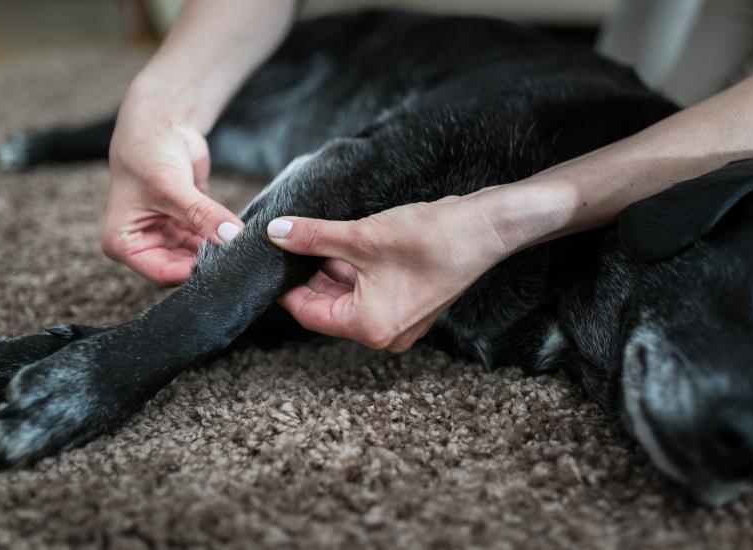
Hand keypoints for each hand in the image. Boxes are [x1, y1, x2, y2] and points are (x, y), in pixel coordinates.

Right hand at [102, 99, 243, 285]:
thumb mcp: (171, 186)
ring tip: (242, 245)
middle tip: (239, 256)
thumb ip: (201, 214)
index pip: (163, 273)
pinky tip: (241, 236)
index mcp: (124, 244)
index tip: (224, 262)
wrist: (159, 124)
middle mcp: (145, 245)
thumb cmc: (147, 152)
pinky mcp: (189, 225)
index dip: (193, 271)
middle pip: (182, 268)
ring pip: (198, 257)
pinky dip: (224, 239)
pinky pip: (209, 241)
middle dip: (209, 262)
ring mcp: (168, 236)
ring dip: (219, 251)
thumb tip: (231, 237)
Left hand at [266, 193, 510, 351]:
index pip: (308, 313)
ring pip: (348, 297)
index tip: (267, 261)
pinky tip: (346, 242)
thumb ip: (313, 237)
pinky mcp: (411, 305)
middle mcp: (384, 334)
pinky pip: (370, 293)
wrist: (485, 230)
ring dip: (332, 270)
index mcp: (369, 328)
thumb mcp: (361, 236)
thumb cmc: (430, 239)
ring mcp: (400, 322)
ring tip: (317, 237)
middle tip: (287, 244)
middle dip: (308, 275)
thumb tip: (275, 234)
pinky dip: (354, 271)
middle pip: (328, 307)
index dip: (284, 286)